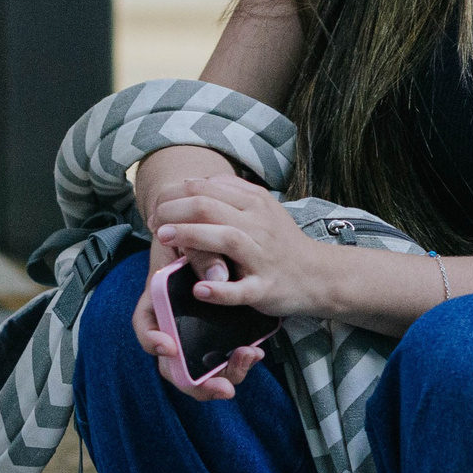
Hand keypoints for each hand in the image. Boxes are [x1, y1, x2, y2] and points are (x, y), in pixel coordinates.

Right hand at [132, 233, 267, 402]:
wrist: (201, 222)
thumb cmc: (188, 231)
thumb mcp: (190, 235)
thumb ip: (201, 253)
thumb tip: (218, 276)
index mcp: (159, 300)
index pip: (146, 327)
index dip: (152, 341)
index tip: (169, 347)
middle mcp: (174, 321)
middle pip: (176, 366)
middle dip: (199, 384)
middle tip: (225, 388)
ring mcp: (196, 329)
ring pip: (202, 367)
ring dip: (226, 372)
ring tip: (250, 357)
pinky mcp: (218, 330)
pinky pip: (224, 355)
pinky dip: (238, 358)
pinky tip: (256, 351)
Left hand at [147, 174, 333, 319]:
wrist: (320, 275)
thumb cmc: (283, 242)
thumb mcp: (262, 208)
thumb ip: (232, 192)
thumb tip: (196, 182)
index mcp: (254, 203)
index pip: (205, 187)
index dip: (173, 195)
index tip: (156, 210)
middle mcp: (258, 225)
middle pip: (209, 207)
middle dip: (173, 211)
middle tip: (152, 223)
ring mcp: (263, 257)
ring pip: (225, 239)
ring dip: (190, 236)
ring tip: (162, 238)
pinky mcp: (266, 288)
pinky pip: (242, 289)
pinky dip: (220, 290)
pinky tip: (200, 289)